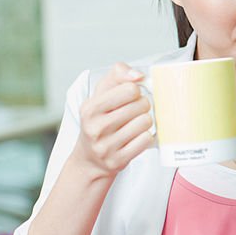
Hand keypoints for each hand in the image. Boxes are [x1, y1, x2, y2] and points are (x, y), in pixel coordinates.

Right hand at [75, 63, 153, 177]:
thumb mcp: (101, 94)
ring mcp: (106, 146)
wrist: (90, 158)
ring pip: (145, 122)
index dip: (135, 91)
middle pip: (141, 105)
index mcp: (90, 108)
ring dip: (145, 121)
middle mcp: (96, 127)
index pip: (129, 89)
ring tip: (136, 123)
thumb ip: (117, 74)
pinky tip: (137, 136)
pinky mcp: (118, 160)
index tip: (131, 96)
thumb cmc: (99, 120)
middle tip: (136, 111)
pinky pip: (146, 140)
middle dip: (143, 106)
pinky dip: (146, 136)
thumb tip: (138, 75)